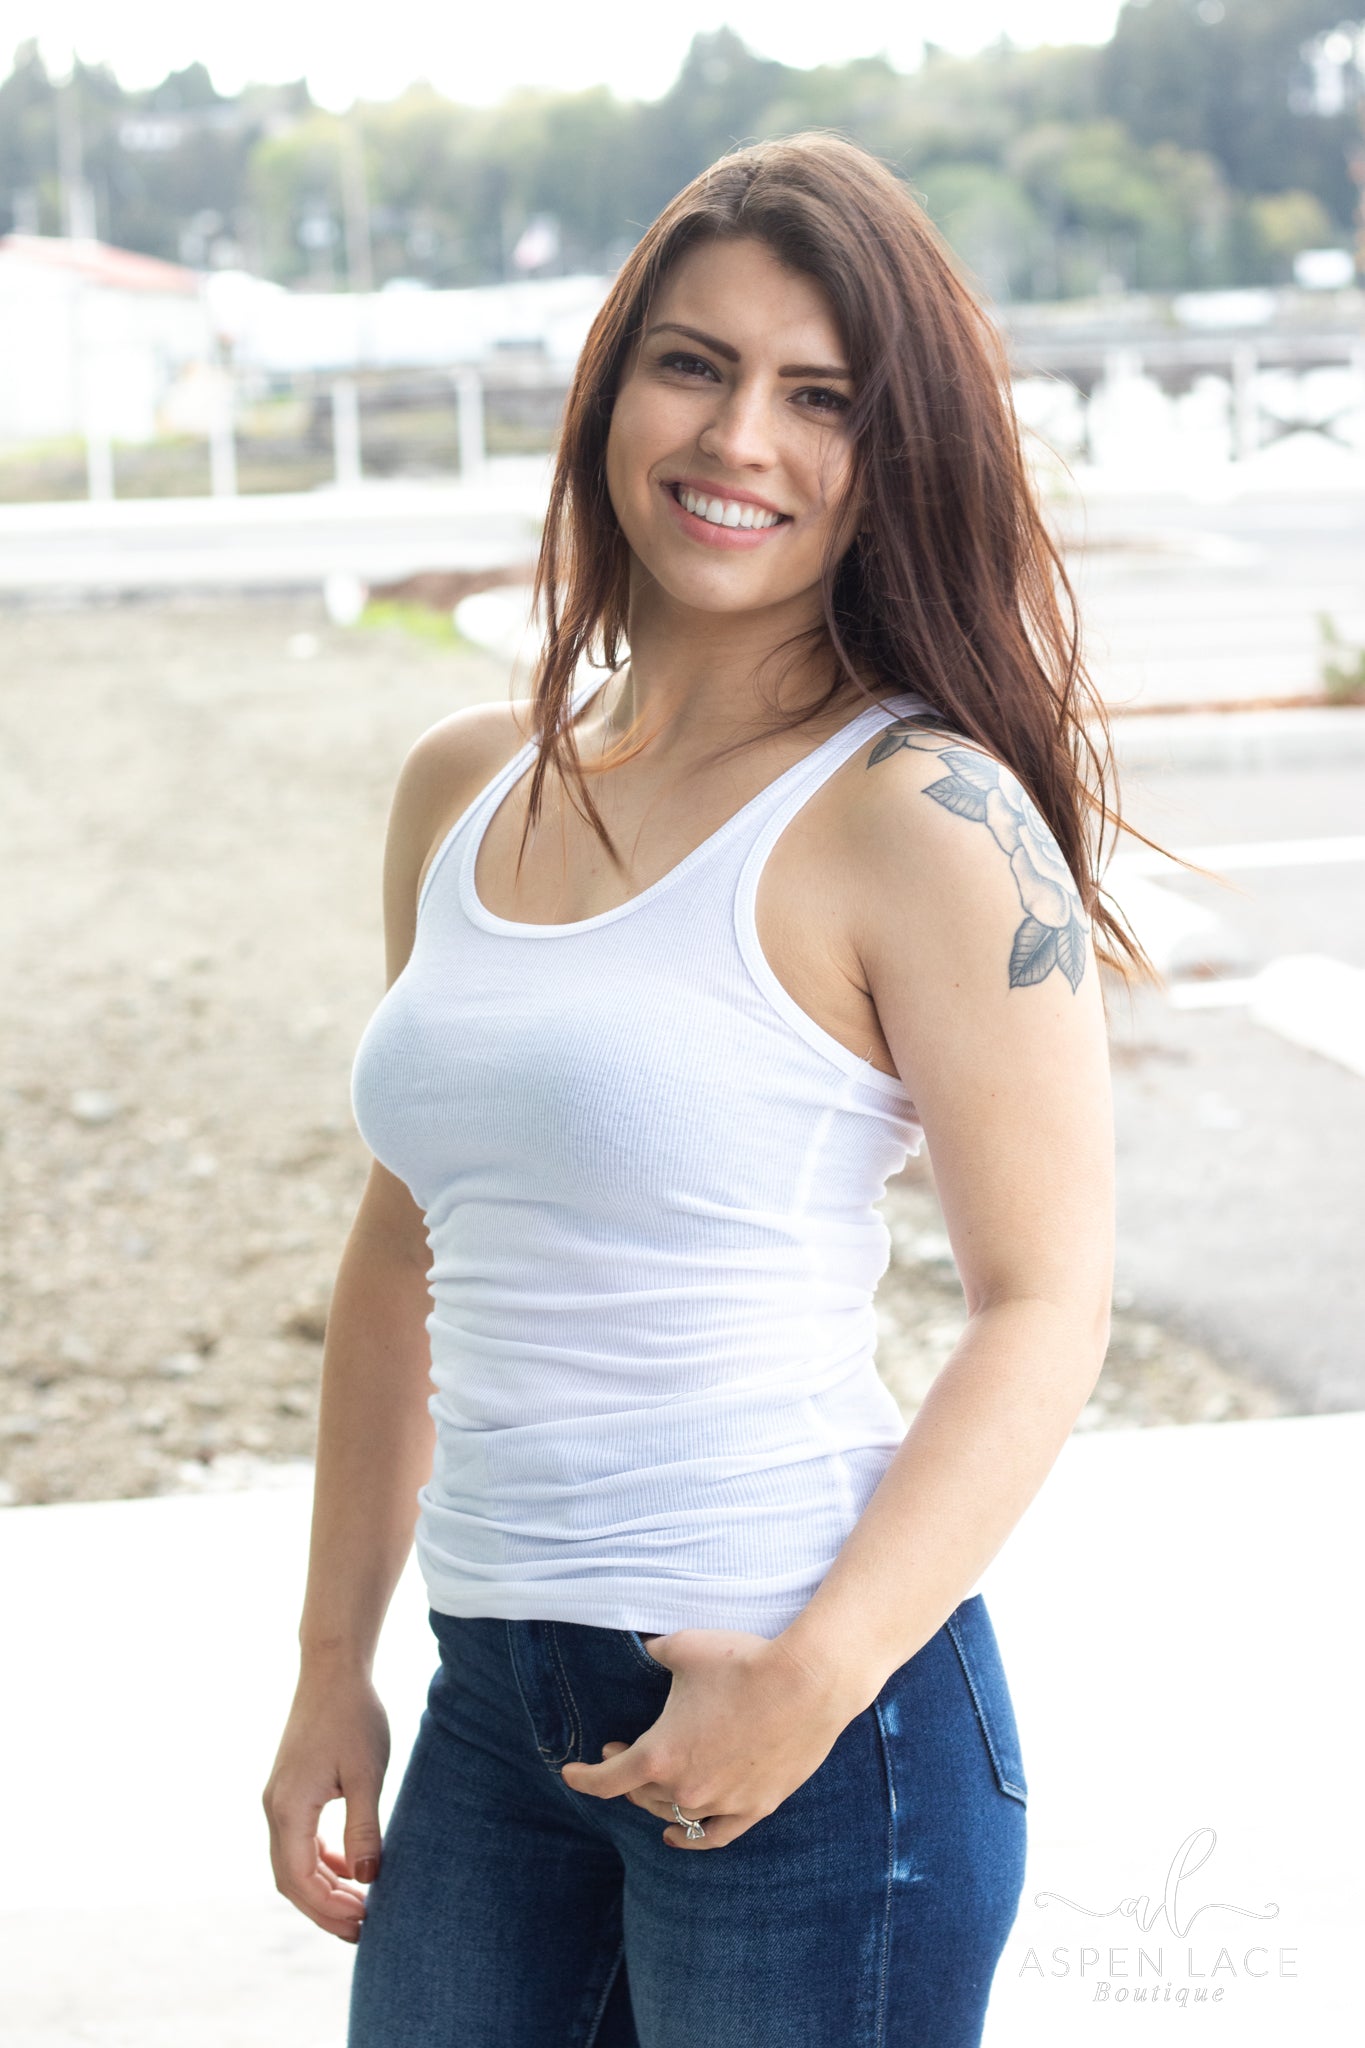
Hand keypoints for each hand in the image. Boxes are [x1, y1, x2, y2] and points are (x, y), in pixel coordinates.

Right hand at [262, 1670, 390, 1941]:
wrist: (333, 1669)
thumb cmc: (353, 1717)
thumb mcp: (365, 1774)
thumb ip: (363, 1828)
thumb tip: (366, 1878)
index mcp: (288, 1809)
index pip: (300, 1880)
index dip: (329, 1908)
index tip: (365, 1921)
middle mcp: (274, 1808)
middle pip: (290, 1879)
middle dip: (324, 1908)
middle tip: (363, 1928)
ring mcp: (279, 1799)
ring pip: (292, 1863)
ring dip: (322, 1888)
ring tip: (360, 1905)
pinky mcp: (290, 1790)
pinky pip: (299, 1841)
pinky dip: (321, 1862)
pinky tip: (350, 1867)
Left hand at [560, 1629, 851, 1850]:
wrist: (809, 1681)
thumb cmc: (744, 1661)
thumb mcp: (684, 1647)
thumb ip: (655, 1652)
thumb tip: (643, 1648)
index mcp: (661, 1755)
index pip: (607, 1781)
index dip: (583, 1778)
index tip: (569, 1773)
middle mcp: (688, 1788)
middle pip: (642, 1796)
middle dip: (625, 1776)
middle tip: (621, 1753)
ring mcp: (724, 1802)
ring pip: (677, 1814)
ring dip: (657, 1800)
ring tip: (650, 1785)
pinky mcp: (757, 1806)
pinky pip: (716, 1835)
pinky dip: (692, 1837)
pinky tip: (678, 1836)